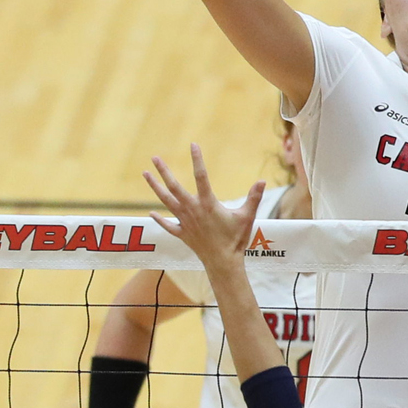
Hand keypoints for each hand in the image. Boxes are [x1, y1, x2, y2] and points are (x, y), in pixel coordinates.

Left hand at [143, 144, 263, 269]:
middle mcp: (192, 210)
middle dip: (164, 171)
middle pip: (174, 187)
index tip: (193, 145)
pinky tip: (152, 212)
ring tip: (146, 175)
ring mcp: (185, 222)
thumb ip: (254, 197)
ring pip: (166, 201)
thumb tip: (262, 181)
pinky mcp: (182, 234)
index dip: (197, 160)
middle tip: (155, 158)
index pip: (201, 176)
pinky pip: (167, 225)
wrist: (223, 262)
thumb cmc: (236, 239)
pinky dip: (159, 219)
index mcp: (208, 203)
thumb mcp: (247, 216)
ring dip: (155, 187)